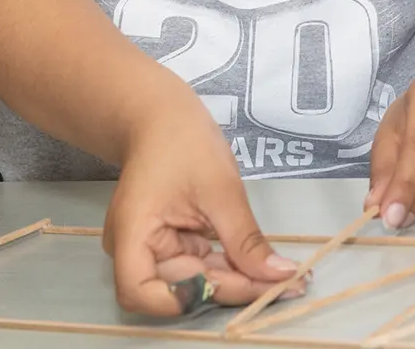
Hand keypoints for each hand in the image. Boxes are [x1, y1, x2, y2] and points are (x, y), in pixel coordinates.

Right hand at [104, 101, 300, 317]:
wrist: (163, 116)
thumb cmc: (184, 142)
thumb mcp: (221, 191)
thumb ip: (245, 240)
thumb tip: (280, 276)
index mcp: (131, 233)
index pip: (140, 292)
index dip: (187, 298)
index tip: (240, 284)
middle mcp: (132, 249)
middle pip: (176, 290)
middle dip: (229, 288)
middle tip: (283, 285)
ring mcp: (151, 248)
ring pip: (193, 282)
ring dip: (234, 281)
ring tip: (282, 279)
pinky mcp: (170, 244)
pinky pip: (199, 266)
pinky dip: (228, 267)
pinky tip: (261, 266)